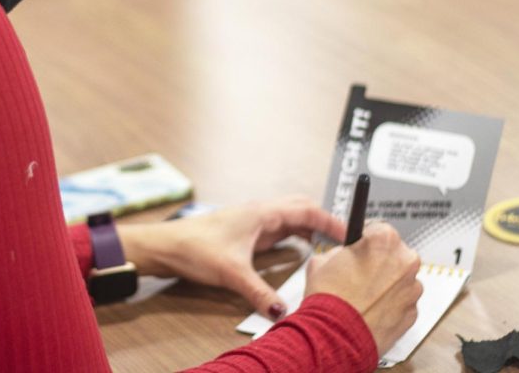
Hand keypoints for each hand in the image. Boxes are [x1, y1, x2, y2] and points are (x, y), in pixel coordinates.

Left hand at [117, 196, 345, 318]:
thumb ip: (258, 292)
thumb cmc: (194, 248)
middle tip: (344, 239)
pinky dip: (295, 233)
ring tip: (328, 245)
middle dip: (325, 220)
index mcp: (261, 212)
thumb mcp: (231, 273)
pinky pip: (279, 226)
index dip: (331, 221)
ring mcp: (252, 220)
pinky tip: (299, 248)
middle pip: (302, 207)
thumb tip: (281, 310)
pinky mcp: (246, 231)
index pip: (307, 210)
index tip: (351, 234)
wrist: (167, 246)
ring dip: (310, 226)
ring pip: (290, 216)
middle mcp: (259, 211)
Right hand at [304, 222, 422, 355]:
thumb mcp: (322, 260)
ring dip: (387, 283)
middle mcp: (404, 261)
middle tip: (360, 273)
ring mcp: (412, 288)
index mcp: (384, 240)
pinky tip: (371, 308)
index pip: (379, 229)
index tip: (361, 249)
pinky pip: (403, 302)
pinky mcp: (413, 312)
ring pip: (401, 279)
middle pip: (395, 254)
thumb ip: (341, 252)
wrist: (334, 335)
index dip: (366, 241)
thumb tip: (346, 254)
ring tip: (364, 295)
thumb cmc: (329, 298)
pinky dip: (391, 304)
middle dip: (380, 262)